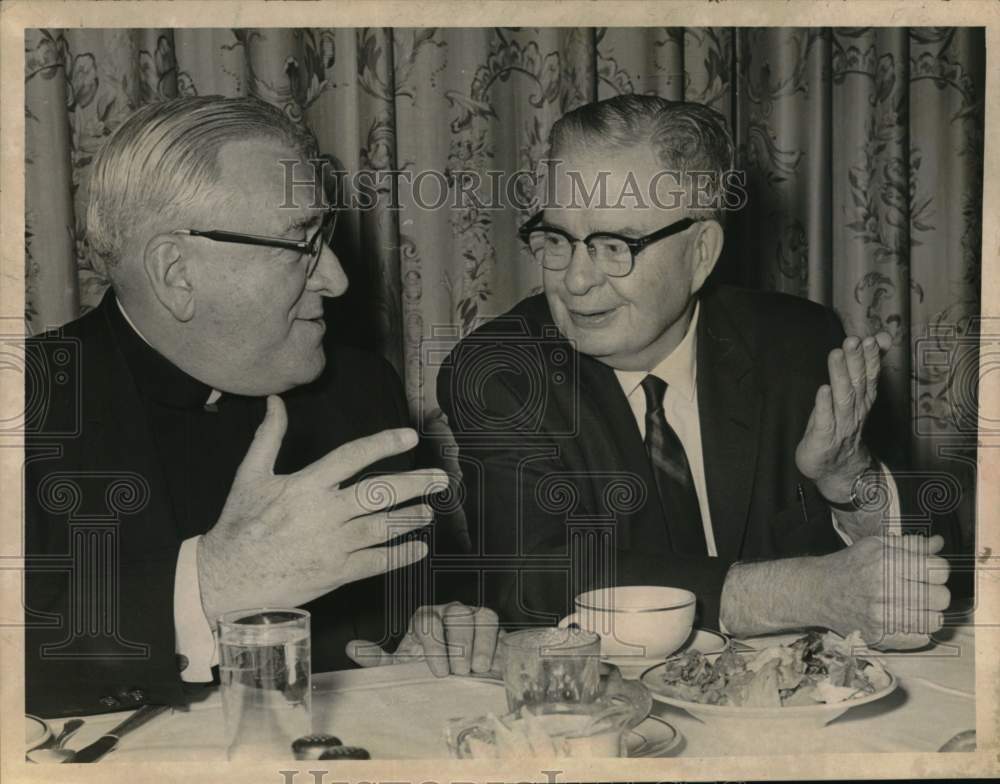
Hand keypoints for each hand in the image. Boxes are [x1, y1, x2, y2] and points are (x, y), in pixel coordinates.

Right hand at [197, 395, 445, 621]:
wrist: (227, 578)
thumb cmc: (239, 525)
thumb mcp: (250, 475)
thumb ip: (269, 437)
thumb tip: (275, 402)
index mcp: (306, 485)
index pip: (352, 456)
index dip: (383, 444)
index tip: (410, 437)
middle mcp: (325, 513)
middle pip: (379, 493)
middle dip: (415, 484)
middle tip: (440, 480)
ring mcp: (333, 544)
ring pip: (383, 527)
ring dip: (411, 518)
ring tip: (431, 511)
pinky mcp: (336, 572)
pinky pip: (377, 563)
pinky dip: (401, 555)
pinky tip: (418, 548)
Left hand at [346, 602, 501, 675]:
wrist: (459, 681)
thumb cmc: (429, 672)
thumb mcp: (403, 670)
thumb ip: (378, 660)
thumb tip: (351, 647)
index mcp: (426, 620)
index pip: (427, 619)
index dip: (433, 643)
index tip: (439, 671)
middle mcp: (450, 613)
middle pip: (454, 613)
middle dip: (456, 643)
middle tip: (458, 671)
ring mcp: (473, 617)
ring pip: (478, 615)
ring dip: (478, 643)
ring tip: (476, 669)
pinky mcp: (494, 627)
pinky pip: (496, 624)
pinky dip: (494, 642)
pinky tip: (490, 664)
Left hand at [795, 332, 891, 501]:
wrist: (837, 469)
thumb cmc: (841, 426)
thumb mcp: (854, 395)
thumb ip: (863, 367)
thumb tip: (877, 338)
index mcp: (862, 400)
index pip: (869, 375)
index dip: (871, 357)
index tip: (871, 338)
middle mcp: (854, 411)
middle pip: (857, 383)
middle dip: (856, 360)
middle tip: (854, 340)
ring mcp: (840, 425)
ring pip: (843, 397)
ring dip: (840, 375)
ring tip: (836, 354)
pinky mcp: (823, 437)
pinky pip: (825, 419)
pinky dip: (824, 405)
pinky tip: (823, 389)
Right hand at [814, 534, 950, 648]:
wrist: (818, 591)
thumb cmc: (849, 565)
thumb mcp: (875, 545)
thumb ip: (910, 544)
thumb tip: (939, 543)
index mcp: (886, 563)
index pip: (939, 570)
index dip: (937, 569)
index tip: (929, 571)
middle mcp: (885, 590)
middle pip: (941, 597)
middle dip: (936, 591)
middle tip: (922, 589)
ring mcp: (882, 617)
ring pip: (935, 620)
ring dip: (929, 612)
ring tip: (916, 605)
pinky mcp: (880, 636)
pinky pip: (920, 639)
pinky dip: (919, 629)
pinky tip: (906, 618)